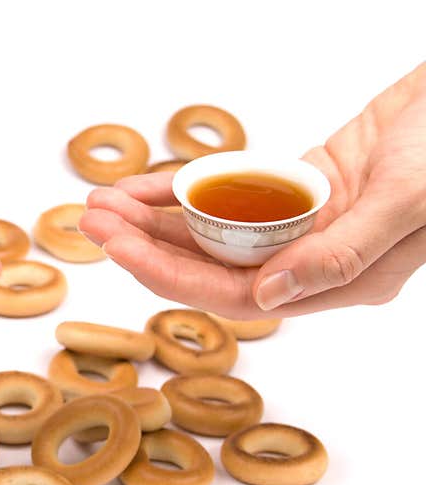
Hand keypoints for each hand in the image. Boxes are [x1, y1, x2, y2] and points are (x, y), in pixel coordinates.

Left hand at [79, 62, 425, 317]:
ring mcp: (300, 225)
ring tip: (101, 203)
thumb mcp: (407, 201)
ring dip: (153, 219)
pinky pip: (228, 196)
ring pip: (211, 232)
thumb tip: (267, 297)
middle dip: (145, 246)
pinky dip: (185, 192)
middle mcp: (311, 262)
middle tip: (91, 221)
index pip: (234, 293)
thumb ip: (339, 253)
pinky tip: (141, 187)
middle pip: (210, 265)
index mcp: (339, 281)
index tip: (118, 250)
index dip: (169, 274)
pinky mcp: (293, 189)